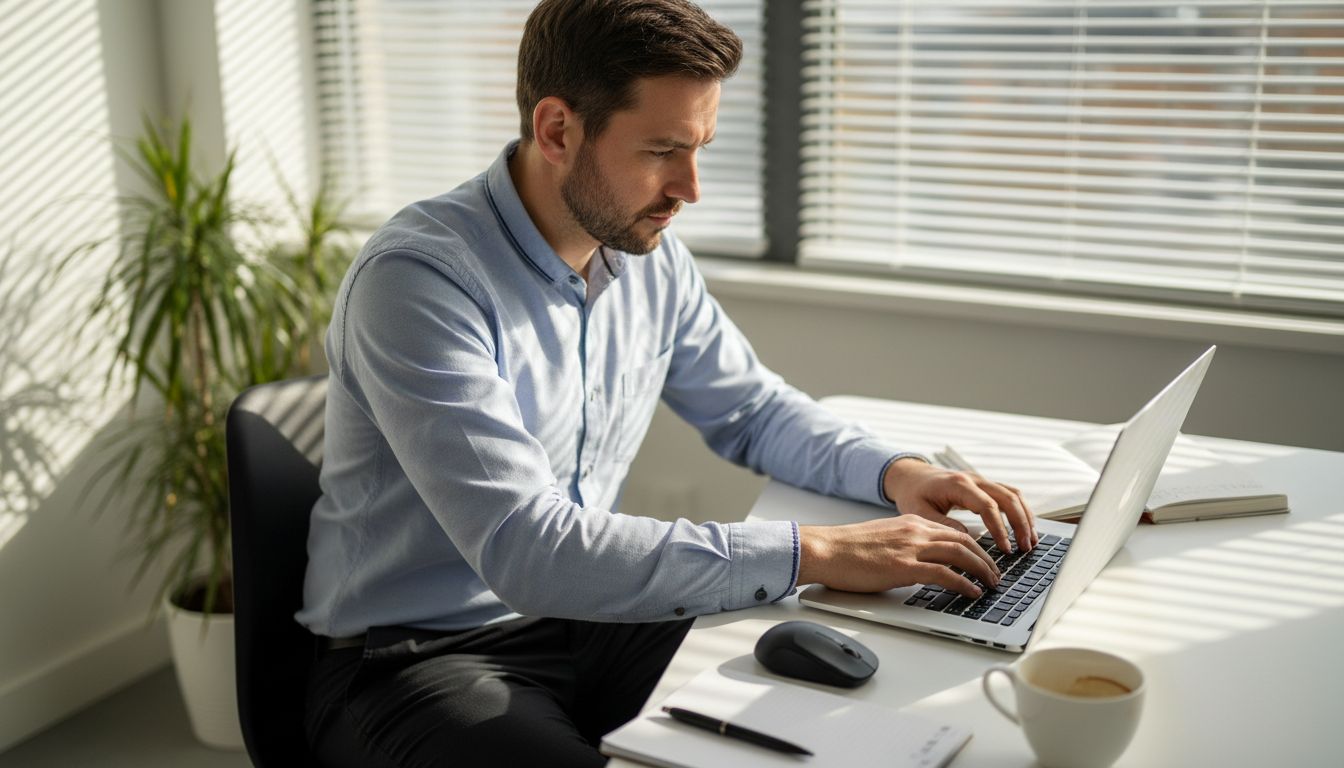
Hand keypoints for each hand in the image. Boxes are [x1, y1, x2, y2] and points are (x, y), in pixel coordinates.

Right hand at [797, 516, 999, 597]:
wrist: (825, 549)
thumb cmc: (846, 549)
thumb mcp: (882, 539)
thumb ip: (904, 545)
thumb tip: (918, 563)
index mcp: (909, 522)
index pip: (952, 532)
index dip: (974, 547)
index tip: (984, 559)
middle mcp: (915, 531)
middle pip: (964, 541)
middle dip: (986, 559)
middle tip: (996, 574)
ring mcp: (911, 548)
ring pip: (961, 554)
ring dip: (982, 570)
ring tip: (992, 584)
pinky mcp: (904, 567)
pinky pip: (945, 574)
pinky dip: (964, 583)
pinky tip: (972, 592)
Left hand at [882, 457, 1037, 553]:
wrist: (911, 476)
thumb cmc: (914, 494)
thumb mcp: (918, 511)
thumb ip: (942, 524)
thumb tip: (967, 539)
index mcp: (958, 484)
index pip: (987, 506)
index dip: (999, 528)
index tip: (1005, 549)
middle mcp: (974, 479)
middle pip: (1008, 497)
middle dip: (1020, 523)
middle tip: (1025, 548)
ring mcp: (981, 480)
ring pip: (1013, 494)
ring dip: (1025, 517)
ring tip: (1031, 541)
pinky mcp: (985, 486)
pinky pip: (1009, 495)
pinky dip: (1020, 511)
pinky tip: (1025, 528)